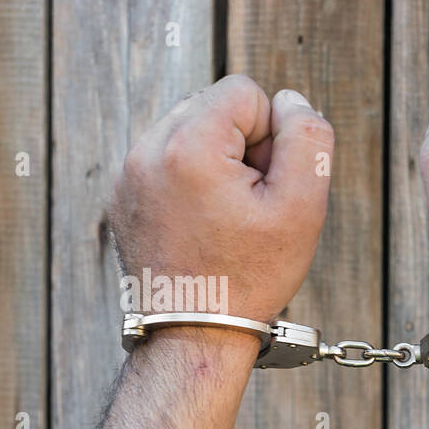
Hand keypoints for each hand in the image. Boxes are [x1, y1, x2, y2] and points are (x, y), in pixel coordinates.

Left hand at [108, 74, 333, 325]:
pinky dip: (186, 181)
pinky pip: (163, 161)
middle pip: (212, 106)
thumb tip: (288, 101)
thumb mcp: (302, 206)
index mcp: (189, 145)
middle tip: (246, 205)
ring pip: (187, 132)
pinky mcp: (121, 197)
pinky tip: (198, 225)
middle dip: (239, 145)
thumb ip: (307, 137)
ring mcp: (128, 175)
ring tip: (222, 217)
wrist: (190, 337)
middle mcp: (147, 150)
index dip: (270, 135)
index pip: (244, 91)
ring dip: (213, 161)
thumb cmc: (249, 277)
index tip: (264, 185)